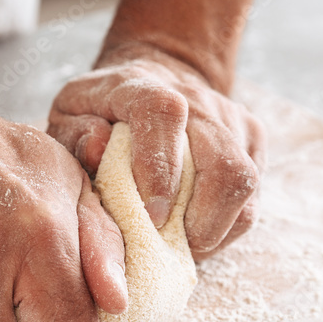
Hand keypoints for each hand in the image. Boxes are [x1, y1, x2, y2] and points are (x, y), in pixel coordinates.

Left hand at [48, 43, 265, 258]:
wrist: (156, 78)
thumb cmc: (102, 108)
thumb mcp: (70, 114)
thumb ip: (74, 133)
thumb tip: (97, 147)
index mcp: (143, 86)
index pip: (164, 113)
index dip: (160, 167)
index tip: (150, 214)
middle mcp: (196, 100)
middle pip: (223, 163)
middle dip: (198, 220)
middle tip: (166, 243)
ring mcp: (230, 119)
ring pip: (245, 185)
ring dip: (214, 228)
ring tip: (179, 241)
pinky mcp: (252, 139)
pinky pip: (252, 197)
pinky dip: (224, 226)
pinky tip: (192, 227)